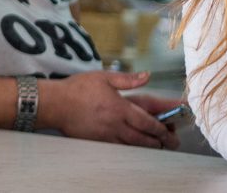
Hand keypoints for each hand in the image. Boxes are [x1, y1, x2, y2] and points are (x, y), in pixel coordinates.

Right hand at [49, 71, 179, 148]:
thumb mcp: (103, 78)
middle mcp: (116, 124)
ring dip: (148, 148)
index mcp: (119, 107)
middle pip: (144, 138)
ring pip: (133, 146)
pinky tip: (135, 148)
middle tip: (170, 143)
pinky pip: (119, 149)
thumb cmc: (77, 88)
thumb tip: (147, 76)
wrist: (55, 104)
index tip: (171, 131)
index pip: (147, 121)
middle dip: (160, 142)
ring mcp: (106, 135)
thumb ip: (127, 79)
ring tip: (157, 147)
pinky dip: (131, 150)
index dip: (162, 128)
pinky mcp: (97, 141)